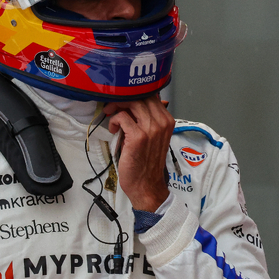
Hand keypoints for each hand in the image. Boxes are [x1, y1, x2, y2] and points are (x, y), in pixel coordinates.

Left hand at [102, 96, 173, 211]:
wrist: (146, 184)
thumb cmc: (147, 161)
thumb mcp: (153, 136)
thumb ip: (149, 118)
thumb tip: (140, 101)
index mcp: (167, 120)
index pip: (150, 94)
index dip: (134, 94)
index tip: (123, 101)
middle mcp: (161, 122)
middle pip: (141, 95)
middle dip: (123, 98)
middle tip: (113, 107)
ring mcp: (151, 129)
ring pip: (131, 102)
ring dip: (117, 107)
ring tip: (112, 117)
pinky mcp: (138, 136)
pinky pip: (122, 116)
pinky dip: (114, 120)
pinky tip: (114, 129)